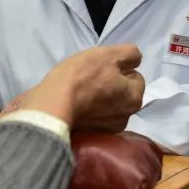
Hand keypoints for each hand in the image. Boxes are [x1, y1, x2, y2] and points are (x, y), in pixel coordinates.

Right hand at [2, 44, 144, 131]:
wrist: (53, 104)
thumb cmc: (82, 76)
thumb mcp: (108, 54)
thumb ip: (130, 53)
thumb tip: (135, 59)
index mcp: (135, 97)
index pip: (136, 77)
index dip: (120, 68)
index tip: (103, 67)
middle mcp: (127, 116)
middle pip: (124, 93)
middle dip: (113, 85)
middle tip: (92, 77)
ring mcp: (109, 129)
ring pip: (110, 106)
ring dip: (102, 98)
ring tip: (83, 91)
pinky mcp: (92, 135)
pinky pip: (96, 117)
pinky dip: (91, 110)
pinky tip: (79, 104)